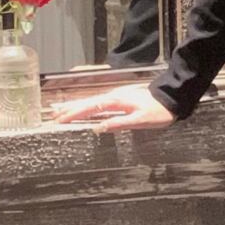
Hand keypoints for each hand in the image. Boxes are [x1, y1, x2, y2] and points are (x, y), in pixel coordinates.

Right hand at [49, 84, 177, 132]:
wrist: (172, 99)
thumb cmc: (159, 111)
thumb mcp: (140, 120)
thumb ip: (120, 123)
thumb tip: (100, 128)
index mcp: (116, 101)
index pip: (90, 108)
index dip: (74, 114)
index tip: (60, 120)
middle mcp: (113, 97)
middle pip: (87, 103)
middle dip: (69, 109)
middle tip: (53, 115)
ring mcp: (116, 97)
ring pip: (91, 101)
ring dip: (76, 105)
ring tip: (61, 110)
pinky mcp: (120, 99)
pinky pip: (98, 102)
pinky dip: (87, 105)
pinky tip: (84, 108)